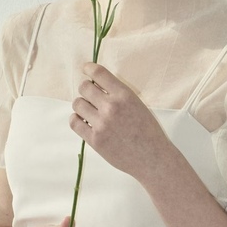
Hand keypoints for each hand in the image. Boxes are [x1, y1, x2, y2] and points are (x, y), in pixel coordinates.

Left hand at [69, 62, 173, 179]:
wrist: (152, 158)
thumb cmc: (148, 132)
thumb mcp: (138, 105)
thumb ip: (118, 95)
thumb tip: (97, 85)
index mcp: (124, 95)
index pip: (99, 73)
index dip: (88, 68)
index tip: (85, 69)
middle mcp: (111, 107)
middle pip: (84, 87)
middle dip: (86, 89)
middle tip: (90, 96)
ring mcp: (101, 124)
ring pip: (77, 104)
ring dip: (81, 105)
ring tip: (89, 111)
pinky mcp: (94, 140)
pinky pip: (74, 122)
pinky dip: (76, 119)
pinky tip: (83, 120)